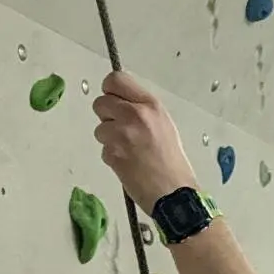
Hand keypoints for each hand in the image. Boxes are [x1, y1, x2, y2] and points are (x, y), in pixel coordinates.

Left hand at [92, 71, 196, 213]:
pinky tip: (128, 164)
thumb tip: (120, 102)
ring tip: (129, 151)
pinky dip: (112, 157)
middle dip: (107, 116)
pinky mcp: (112, 154)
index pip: (115, 80)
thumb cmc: (173, 161)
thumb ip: (142, 109)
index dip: (110, 90)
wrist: (173, 193)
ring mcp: (121, 135)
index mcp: (150, 105)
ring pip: (99, 128)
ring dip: (109, 139)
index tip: (113, 100)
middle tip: (121, 130)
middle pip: (100, 103)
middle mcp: (134, 115)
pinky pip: (103, 149)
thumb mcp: (163, 124)